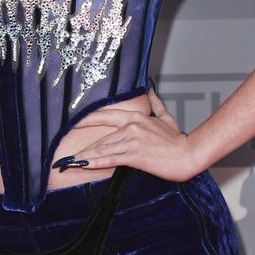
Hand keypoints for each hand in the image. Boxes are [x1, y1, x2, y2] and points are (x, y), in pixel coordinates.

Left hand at [61, 88, 197, 182]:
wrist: (187, 154)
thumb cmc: (177, 139)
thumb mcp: (166, 116)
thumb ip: (155, 103)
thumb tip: (149, 90)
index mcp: (135, 117)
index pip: (105, 116)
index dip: (87, 120)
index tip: (73, 124)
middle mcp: (130, 127)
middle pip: (100, 137)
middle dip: (82, 146)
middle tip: (66, 153)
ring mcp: (130, 141)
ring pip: (102, 148)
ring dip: (84, 156)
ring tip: (70, 162)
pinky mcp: (133, 156)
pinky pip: (108, 159)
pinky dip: (93, 162)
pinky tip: (82, 165)